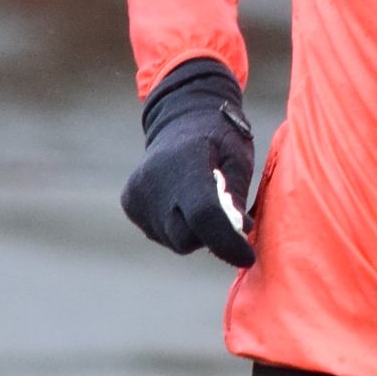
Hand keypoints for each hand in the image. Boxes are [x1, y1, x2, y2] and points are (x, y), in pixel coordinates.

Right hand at [120, 57, 257, 266]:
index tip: (246, 256)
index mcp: (186, 164)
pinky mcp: (130, 202)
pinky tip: (181, 201)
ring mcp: (137, 192)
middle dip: (210, 235)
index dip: (226, 242)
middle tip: (223, 213)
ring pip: (172, 239)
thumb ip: (236, 197)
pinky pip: (159, 233)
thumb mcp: (238, 160)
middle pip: (186, 236)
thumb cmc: (219, 138)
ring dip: (192, 231)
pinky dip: (175, 226)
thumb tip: (238, 233)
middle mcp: (154, 180)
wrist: (182, 118)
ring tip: (199, 201)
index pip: (203, 216)